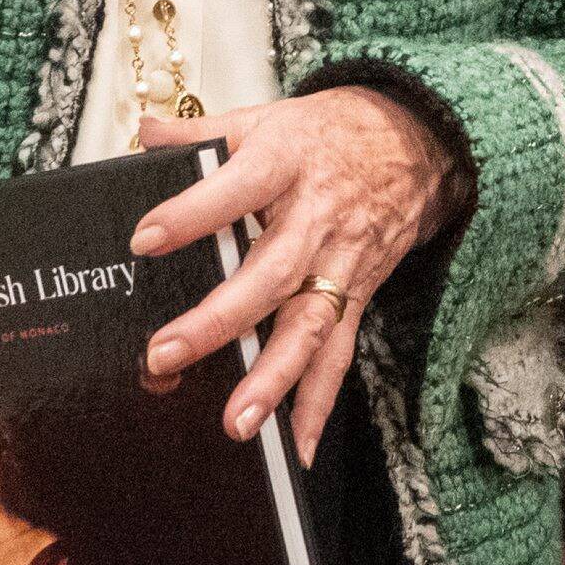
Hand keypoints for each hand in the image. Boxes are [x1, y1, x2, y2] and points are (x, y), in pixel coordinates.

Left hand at [132, 87, 463, 460]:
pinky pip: (338, 354)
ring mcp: (341, 263)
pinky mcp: (357, 295)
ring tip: (236, 422)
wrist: (420, 143)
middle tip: (165, 353)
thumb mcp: (268, 117)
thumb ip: (201, 132)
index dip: (193, 213)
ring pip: (308, 325)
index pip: (237, 188)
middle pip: (271, 272)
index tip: (145, 240)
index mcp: (288, 164)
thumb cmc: (333, 134)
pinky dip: (319, 404)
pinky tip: (298, 447)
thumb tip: (143, 135)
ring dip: (273, 379)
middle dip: (220, 320)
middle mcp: (317, 219)